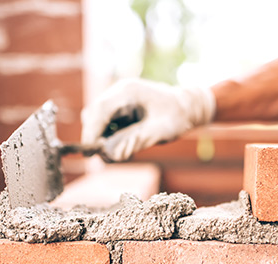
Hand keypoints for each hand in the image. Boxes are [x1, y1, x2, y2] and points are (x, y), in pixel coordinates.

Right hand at [81, 78, 215, 160]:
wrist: (188, 107)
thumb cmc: (177, 116)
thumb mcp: (161, 130)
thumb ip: (137, 141)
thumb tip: (111, 154)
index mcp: (127, 92)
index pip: (99, 110)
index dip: (91, 132)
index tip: (90, 152)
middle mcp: (119, 93)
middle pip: (93, 115)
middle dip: (95, 137)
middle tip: (107, 157)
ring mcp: (118, 101)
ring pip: (97, 121)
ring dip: (102, 139)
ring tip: (118, 154)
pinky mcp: (120, 111)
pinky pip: (106, 125)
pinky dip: (109, 138)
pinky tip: (123, 148)